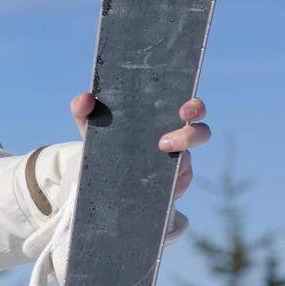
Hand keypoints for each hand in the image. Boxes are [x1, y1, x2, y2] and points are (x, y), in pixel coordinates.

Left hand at [68, 92, 208, 199]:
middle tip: (164, 142)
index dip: (194, 107)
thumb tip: (86, 97)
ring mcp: (178, 163)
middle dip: (190, 136)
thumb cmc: (105, 140)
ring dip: (175, 166)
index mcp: (163, 117)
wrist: (104, 174)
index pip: (191, 108)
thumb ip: (83, 108)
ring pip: (187, 163)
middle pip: (201, 133)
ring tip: (151, 169)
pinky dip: (167, 185)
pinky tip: (150, 187)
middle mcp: (177, 138)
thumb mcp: (90, 124)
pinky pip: (178, 185)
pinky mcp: (174, 185)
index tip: (184, 110)